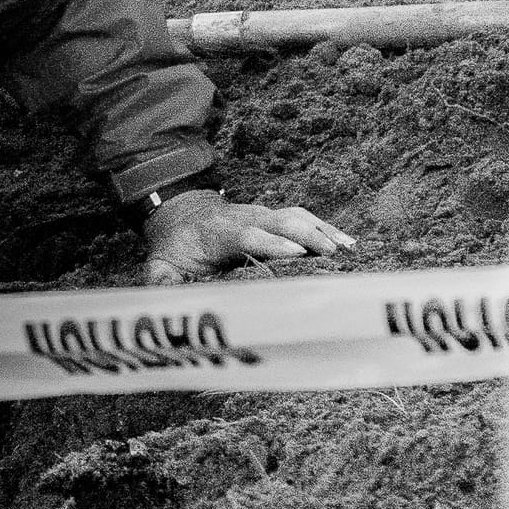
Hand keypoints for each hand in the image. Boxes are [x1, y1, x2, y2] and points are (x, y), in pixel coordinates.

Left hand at [144, 186, 355, 285]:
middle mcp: (244, 219)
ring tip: (347, 249)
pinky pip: (302, 218)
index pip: (246, 234)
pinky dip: (325, 228)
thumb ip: (162, 281)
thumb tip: (164, 295)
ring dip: (321, 230)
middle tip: (331, 253)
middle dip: (305, 234)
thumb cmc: (176, 246)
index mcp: (217, 232)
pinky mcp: (274, 218)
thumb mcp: (160, 264)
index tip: (294, 253)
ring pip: (295, 216)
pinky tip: (348, 243)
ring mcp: (261, 215)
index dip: (270, 243)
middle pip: (279, 220)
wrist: (181, 213)